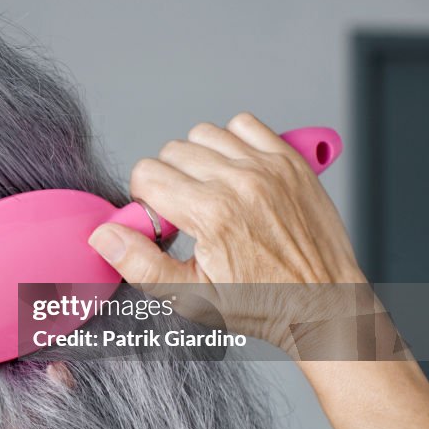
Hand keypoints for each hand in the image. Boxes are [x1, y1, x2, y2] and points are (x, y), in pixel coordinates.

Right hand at [88, 112, 371, 354]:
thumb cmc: (262, 303)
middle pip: (171, 151)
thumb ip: (140, 263)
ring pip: (203, 134)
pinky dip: (233, 141)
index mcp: (210, 214)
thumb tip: (103, 235)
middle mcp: (239, 182)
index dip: (146, 200)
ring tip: (211, 192)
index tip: (165, 223)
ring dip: (198, 159)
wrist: (324, 304)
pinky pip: (244, 124)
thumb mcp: (191, 297)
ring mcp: (267, 167)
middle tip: (188, 213)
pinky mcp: (289, 160)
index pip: (146, 174)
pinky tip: (235, 173)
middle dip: (169, 180)